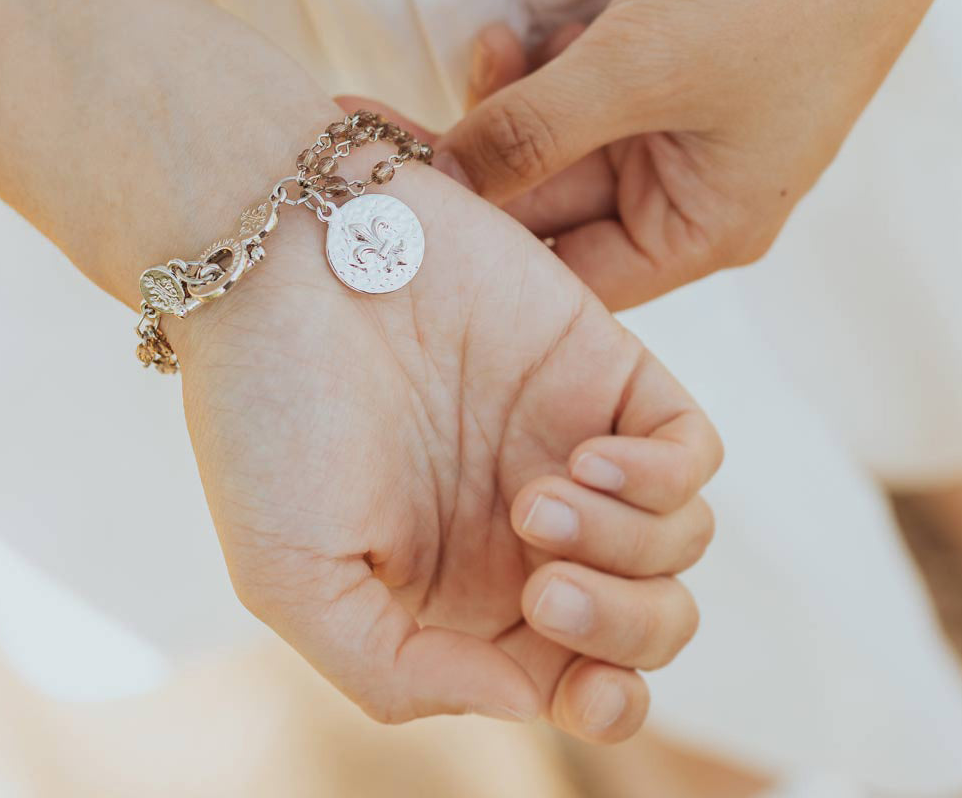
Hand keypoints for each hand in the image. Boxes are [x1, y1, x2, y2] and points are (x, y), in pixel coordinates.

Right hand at [169, 144, 719, 741]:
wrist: (282, 260)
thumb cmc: (269, 413)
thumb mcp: (292, 575)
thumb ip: (396, 671)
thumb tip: (520, 701)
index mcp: (462, 586)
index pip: (577, 674)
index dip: (604, 701)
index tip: (581, 688)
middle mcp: (527, 522)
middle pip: (648, 618)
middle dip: (620, 629)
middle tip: (545, 588)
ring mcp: (570, 442)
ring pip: (681, 543)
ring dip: (625, 549)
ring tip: (534, 502)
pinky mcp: (602, 368)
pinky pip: (692, 450)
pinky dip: (663, 479)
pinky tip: (587, 460)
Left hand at [436, 0, 954, 307]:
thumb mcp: (640, 70)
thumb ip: (532, 131)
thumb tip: (441, 179)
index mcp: (703, 229)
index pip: (571, 278)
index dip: (487, 251)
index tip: (408, 205)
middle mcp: (690, 189)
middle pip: (556, 203)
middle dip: (490, 156)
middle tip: (399, 120)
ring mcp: (679, 125)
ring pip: (562, 139)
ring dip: (518, 100)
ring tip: (493, 47)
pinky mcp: (667, 66)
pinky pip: (582, 86)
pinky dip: (551, 64)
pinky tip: (538, 31)